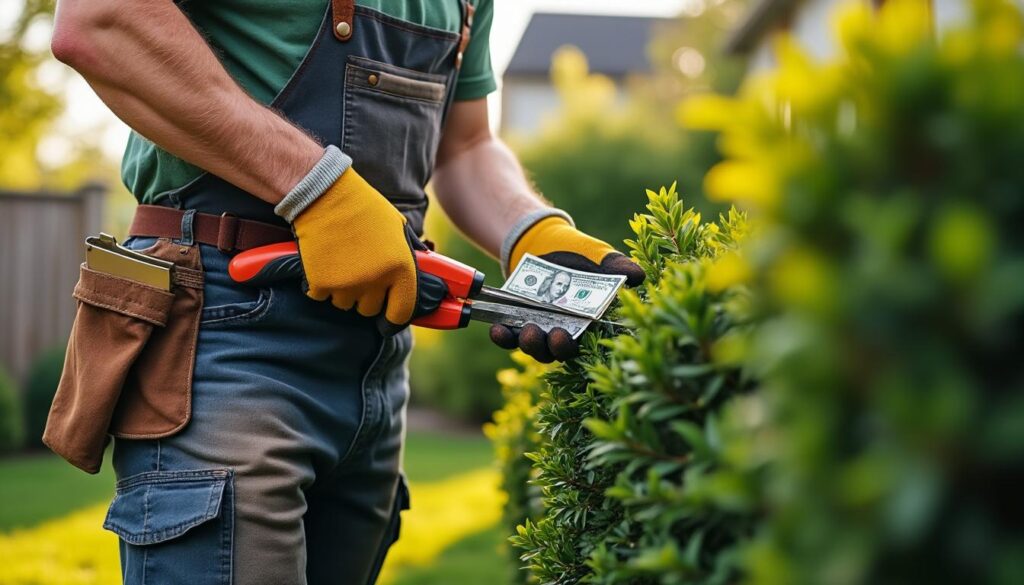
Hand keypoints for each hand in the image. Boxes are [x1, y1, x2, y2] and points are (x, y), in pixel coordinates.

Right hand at [288, 163, 444, 334]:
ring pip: (345, 304)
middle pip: (370, 309)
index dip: (393, 317)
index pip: (401, 313)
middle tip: (359, 274)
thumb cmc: (363, 207)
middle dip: (365, 297)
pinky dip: (320, 285)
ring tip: (340, 264)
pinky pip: (322, 296)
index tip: (387, 317)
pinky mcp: (320, 283)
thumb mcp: (397, 227)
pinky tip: (323, 264)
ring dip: (343, 291)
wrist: (324, 195)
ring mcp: (347, 284)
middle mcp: (376, 281)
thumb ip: (408, 254)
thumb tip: (419, 271)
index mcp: (400, 268)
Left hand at [490, 215, 643, 361]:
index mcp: (586, 322)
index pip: (584, 344)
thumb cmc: (578, 252)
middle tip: (552, 334)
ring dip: (529, 344)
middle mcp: (563, 330)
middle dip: (553, 348)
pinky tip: (497, 329)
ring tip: (527, 330)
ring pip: (534, 348)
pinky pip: (509, 337)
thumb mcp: (599, 256)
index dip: (574, 346)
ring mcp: (540, 326)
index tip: (567, 336)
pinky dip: (502, 337)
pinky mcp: (517, 321)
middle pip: (557, 352)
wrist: (543, 240)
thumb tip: (638, 276)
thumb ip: (618, 267)